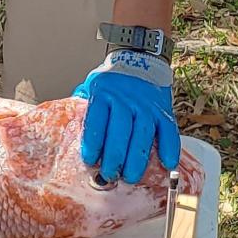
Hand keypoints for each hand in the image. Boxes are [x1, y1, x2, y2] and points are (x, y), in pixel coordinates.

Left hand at [73, 49, 180, 184]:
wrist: (139, 61)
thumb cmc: (111, 81)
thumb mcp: (92, 86)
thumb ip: (83, 106)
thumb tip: (68, 130)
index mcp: (103, 93)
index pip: (96, 120)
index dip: (93, 143)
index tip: (90, 161)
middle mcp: (125, 99)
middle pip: (120, 131)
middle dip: (114, 157)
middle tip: (110, 176)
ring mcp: (146, 105)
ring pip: (142, 134)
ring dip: (137, 159)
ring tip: (130, 177)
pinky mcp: (163, 111)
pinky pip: (168, 131)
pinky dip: (169, 148)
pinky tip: (166, 164)